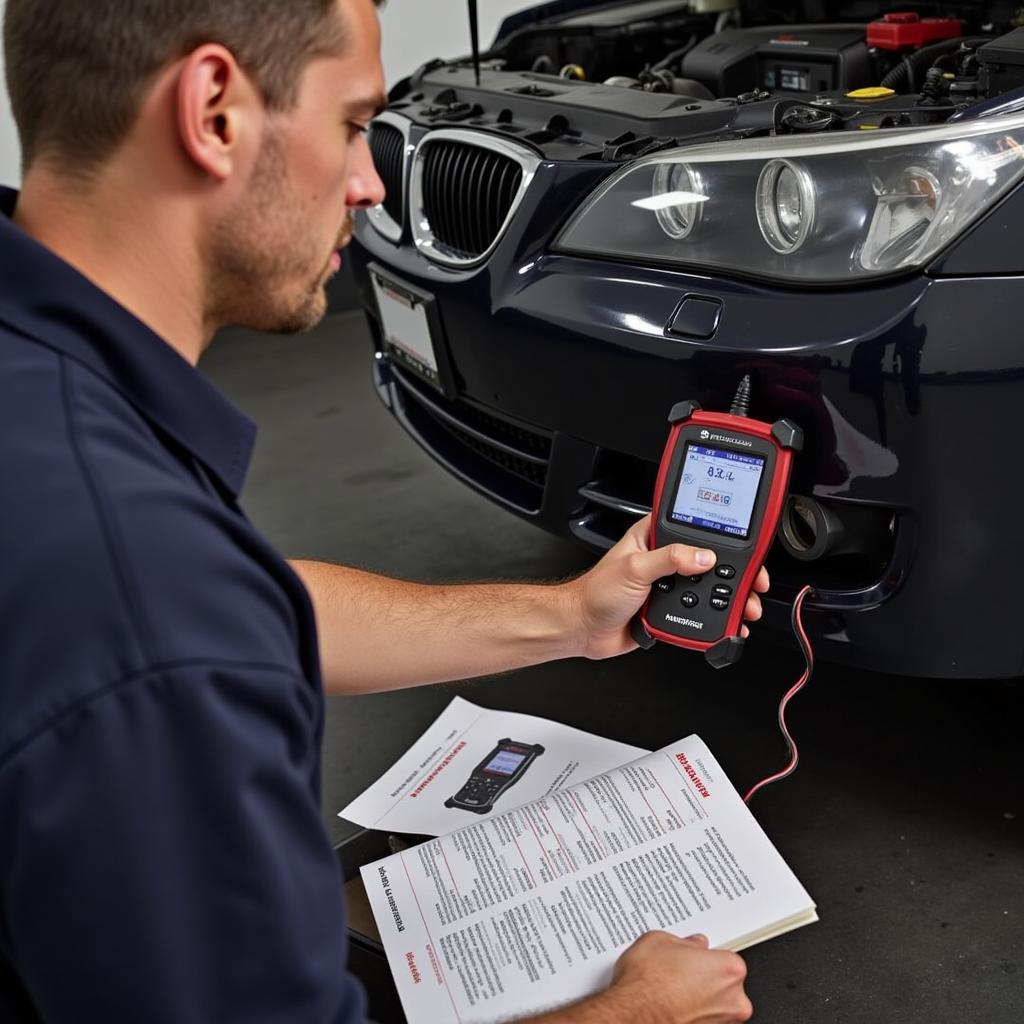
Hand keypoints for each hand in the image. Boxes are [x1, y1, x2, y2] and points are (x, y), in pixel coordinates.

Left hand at [563, 514, 768, 659]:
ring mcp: (669, 585)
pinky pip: (701, 612)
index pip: (696, 527)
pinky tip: (730, 622)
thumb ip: (670, 559)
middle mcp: (665, 559)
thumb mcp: (634, 568)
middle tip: (754, 581)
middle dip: (736, 573)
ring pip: (709, 588)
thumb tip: (704, 557)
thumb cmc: (596, 592)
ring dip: (731, 598)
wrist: (583, 629)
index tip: (746, 543)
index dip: (723, 534)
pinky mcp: (671, 609)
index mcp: (654, 538)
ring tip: (746, 606)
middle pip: (710, 561)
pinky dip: (717, 619)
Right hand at [606, 931, 752, 1023]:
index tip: (693, 957)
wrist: (632, 1015)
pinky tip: (671, 1006)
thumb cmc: (647, 984)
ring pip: (715, 1005)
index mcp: (729, 969)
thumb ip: (685, 942)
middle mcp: (733, 1000)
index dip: (705, 957)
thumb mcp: (660, 941)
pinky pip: (703, 1020)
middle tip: (679, 972)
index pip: (726, 958)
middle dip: (704, 977)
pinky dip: (691, 1014)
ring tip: (671, 989)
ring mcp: (722, 1023)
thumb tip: (691, 945)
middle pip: (724, 983)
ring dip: (699, 998)